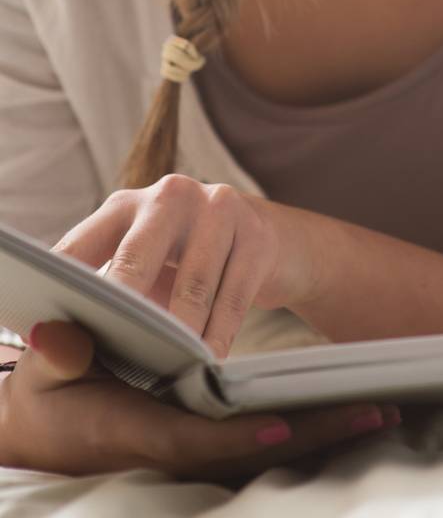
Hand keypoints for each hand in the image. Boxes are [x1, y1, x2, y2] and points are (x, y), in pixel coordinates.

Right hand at [0, 319, 398, 480]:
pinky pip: (264, 432)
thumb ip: (57, 356)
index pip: (196, 440)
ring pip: (268, 443)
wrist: (41, 428)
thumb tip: (63, 340)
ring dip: (323, 430)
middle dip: (314, 433)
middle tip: (379, 412)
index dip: (240, 437)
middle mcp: (174, 445)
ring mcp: (193, 445)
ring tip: (383, 410)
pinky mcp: (205, 436)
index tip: (285, 429)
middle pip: (253, 447)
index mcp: (135, 433)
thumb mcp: (44, 373)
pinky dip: (305, 422)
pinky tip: (346, 408)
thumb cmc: (42, 396)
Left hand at [51, 173, 308, 359]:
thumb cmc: (188, 262)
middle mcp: (170, 196)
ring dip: (181, 336)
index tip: (43, 328)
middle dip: (121, 310)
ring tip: (169, 373)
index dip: (58, 285)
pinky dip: (219, 335)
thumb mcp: (145, 266)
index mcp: (126, 205)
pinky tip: (210, 362)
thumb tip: (48, 340)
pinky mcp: (257, 234)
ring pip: (191, 285)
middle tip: (110, 352)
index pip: (79, 246)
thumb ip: (105, 293)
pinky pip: (234, 296)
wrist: (271, 240)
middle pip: (135, 258)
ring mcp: (218, 209)